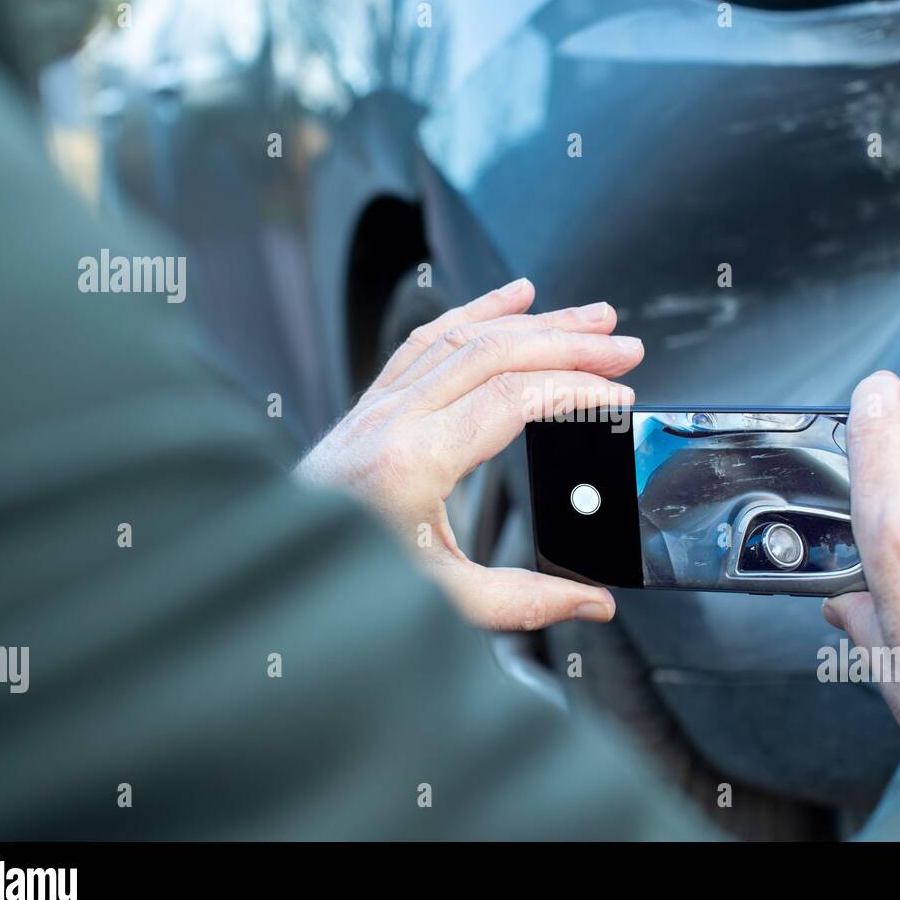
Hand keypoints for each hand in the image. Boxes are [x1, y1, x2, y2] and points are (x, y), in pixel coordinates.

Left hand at [295, 278, 642, 629]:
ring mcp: (381, 402)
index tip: (619, 393)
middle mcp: (395, 417)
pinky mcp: (374, 401)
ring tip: (591, 316)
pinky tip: (515, 296)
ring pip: (466, 335)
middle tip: (624, 345)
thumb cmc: (345, 576)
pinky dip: (477, 310)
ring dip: (535, 320)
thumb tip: (591, 602)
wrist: (276, 561)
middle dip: (570, 341)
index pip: (511, 398)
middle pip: (495, 353)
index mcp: (414, 460)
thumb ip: (523, 600)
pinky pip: (429, 336)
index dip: (575, 389)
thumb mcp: (442, 599)